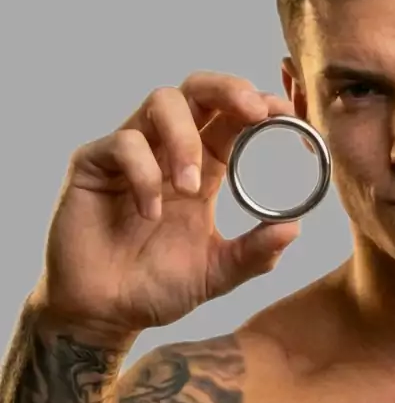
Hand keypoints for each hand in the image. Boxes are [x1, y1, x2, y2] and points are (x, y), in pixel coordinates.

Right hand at [35, 72, 299, 339]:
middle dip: (228, 89)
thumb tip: (294, 228)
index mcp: (206, 168)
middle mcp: (170, 151)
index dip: (259, 105)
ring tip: (191, 187)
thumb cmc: (160, 286)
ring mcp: (132, 154)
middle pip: (199, 90)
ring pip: (161, 102)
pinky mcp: (93, 164)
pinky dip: (144, 173)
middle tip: (253, 111)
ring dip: (185, 139)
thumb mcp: (218, 272)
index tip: (285, 112)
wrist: (107, 313)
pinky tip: (150, 211)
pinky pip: (122, 143)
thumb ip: (255, 253)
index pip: (233, 118)